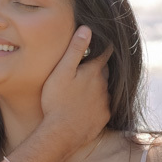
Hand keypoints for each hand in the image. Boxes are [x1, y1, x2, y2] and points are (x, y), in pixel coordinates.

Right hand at [40, 26, 110, 158]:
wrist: (61, 133)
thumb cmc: (57, 101)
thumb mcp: (62, 72)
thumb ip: (75, 50)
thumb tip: (87, 29)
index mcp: (94, 71)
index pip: (105, 53)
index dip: (103, 47)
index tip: (102, 43)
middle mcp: (104, 85)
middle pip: (104, 71)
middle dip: (98, 68)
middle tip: (86, 68)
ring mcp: (105, 102)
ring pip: (104, 89)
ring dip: (97, 87)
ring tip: (82, 90)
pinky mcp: (103, 117)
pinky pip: (103, 106)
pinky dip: (96, 103)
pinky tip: (85, 107)